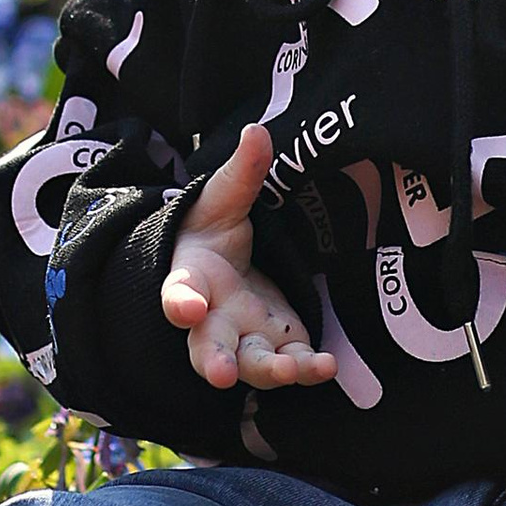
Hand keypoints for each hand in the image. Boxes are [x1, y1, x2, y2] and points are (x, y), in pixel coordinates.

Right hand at [161, 123, 338, 391]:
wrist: (224, 267)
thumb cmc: (212, 232)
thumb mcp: (223, 198)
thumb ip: (241, 172)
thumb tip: (258, 131)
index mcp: (192, 279)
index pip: (179, 292)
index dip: (181, 302)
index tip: (187, 308)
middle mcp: (213, 318)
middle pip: (207, 346)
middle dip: (213, 360)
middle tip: (222, 373)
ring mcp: (245, 337)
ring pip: (251, 364)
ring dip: (270, 372)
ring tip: (293, 371)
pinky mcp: (277, 345)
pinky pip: (289, 364)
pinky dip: (306, 370)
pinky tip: (326, 366)